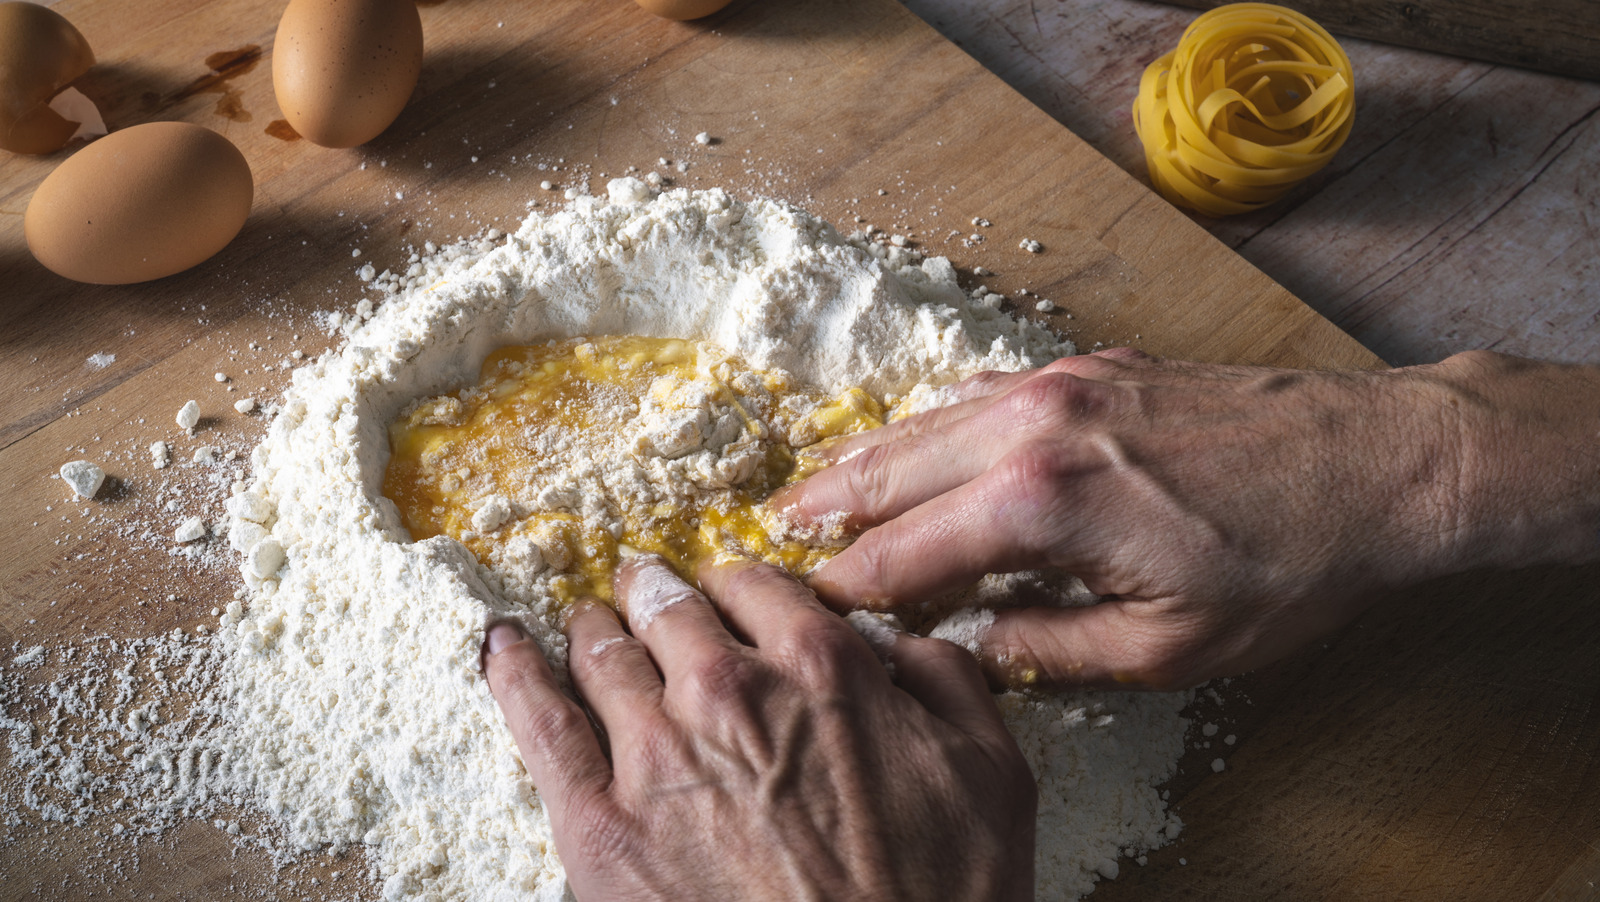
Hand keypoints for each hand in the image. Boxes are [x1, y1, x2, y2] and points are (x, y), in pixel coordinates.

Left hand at [482, 555, 1036, 900]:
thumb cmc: (939, 899)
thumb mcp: (990, 774)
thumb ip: (944, 682)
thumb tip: (900, 643)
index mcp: (819, 665)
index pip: (757, 586)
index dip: (742, 588)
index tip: (732, 597)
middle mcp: (728, 690)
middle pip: (670, 609)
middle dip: (657, 595)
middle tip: (646, 591)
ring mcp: (654, 754)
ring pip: (603, 654)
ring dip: (595, 628)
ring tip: (586, 621)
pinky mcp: (598, 825)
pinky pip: (537, 722)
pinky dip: (514, 673)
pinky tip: (503, 646)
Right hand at [775, 349, 1599, 690]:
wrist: (1377, 461)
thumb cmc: (1286, 564)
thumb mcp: (1168, 646)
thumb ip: (1052, 649)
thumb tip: (978, 646)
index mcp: (1041, 507)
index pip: (905, 553)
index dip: (848, 586)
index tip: (808, 606)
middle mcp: (1034, 431)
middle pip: (893, 468)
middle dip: (828, 504)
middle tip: (772, 528)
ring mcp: (1062, 387)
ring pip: (929, 420)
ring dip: (869, 456)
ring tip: (818, 484)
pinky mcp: (1093, 368)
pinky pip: (982, 392)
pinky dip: (933, 420)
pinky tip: (917, 437)